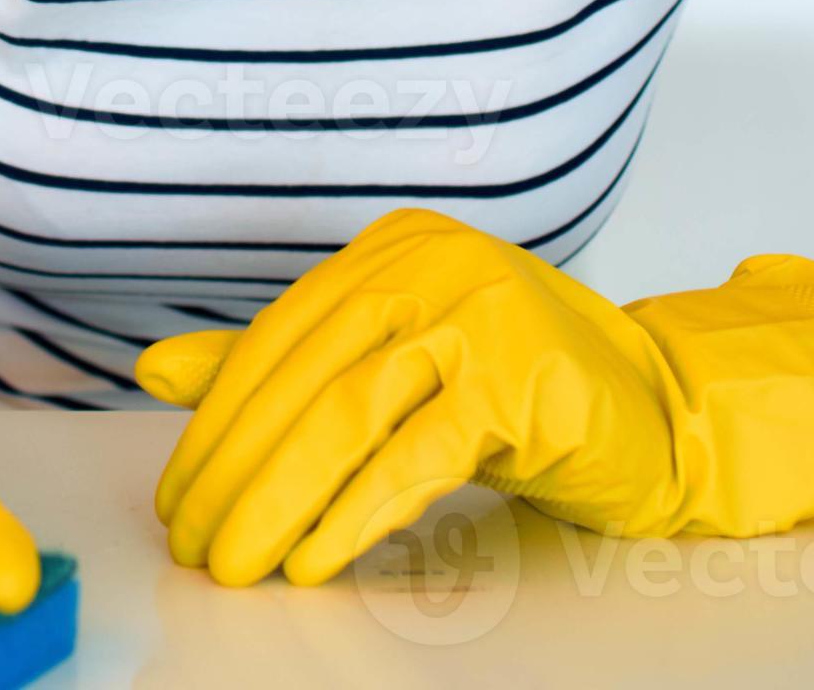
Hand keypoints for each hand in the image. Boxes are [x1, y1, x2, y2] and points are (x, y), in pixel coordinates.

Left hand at [134, 207, 813, 585]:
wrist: (657, 413)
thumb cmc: (512, 390)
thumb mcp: (391, 363)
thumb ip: (281, 364)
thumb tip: (155, 371)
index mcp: (391, 248)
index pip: (278, 339)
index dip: (216, 426)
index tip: (177, 499)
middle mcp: (432, 262)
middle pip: (303, 378)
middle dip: (234, 473)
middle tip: (195, 544)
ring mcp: (481, 313)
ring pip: (347, 415)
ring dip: (277, 500)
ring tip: (237, 564)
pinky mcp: (521, 379)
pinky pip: (415, 455)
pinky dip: (353, 513)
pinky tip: (313, 558)